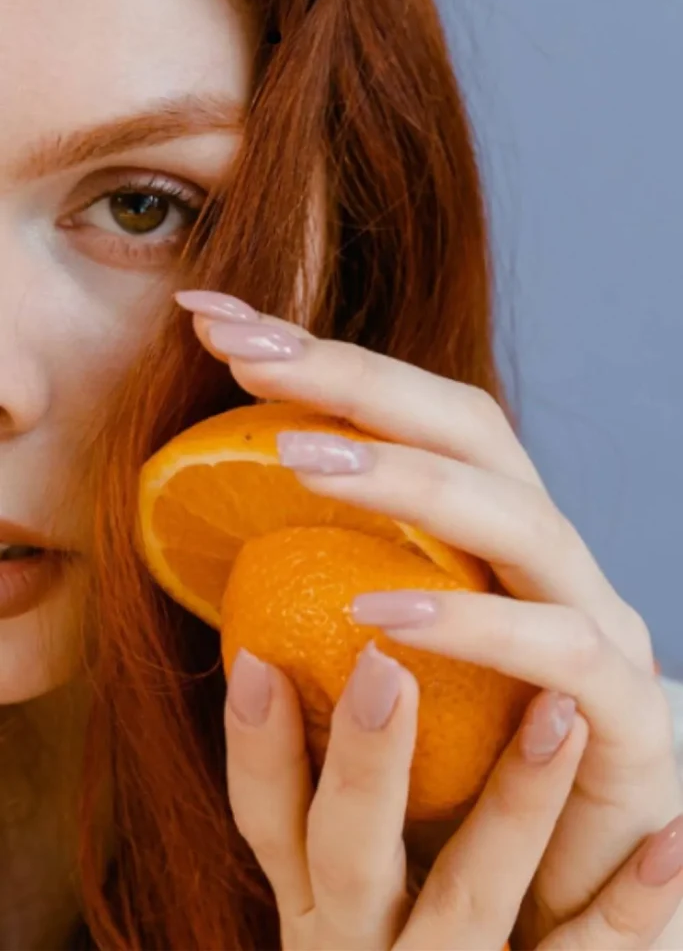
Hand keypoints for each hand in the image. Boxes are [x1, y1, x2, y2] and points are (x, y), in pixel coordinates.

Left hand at [177, 289, 682, 945]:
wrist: (580, 865)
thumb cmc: (463, 755)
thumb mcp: (378, 657)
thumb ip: (321, 583)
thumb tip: (207, 522)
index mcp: (488, 531)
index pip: (409, 414)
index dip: (315, 360)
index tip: (213, 322)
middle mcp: (548, 555)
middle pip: (468, 429)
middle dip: (353, 378)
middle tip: (244, 349)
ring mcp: (596, 620)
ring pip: (516, 519)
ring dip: (406, 480)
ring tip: (297, 461)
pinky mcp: (626, 710)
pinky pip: (556, 650)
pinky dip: (469, 627)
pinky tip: (376, 616)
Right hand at [226, 645, 680, 949]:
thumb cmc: (384, 941)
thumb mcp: (330, 880)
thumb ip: (314, 790)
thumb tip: (283, 654)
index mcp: (315, 897)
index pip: (266, 819)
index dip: (255, 745)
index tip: (259, 658)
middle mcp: (364, 938)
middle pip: (350, 856)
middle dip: (366, 765)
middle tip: (383, 667)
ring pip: (470, 899)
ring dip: (514, 807)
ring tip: (560, 715)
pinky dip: (626, 907)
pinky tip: (670, 846)